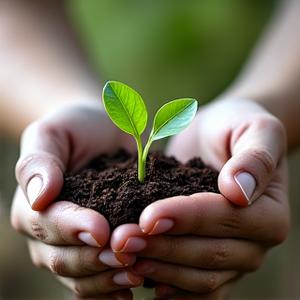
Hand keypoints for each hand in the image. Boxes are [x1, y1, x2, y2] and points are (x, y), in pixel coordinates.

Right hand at [11, 102, 142, 298]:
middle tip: (126, 255)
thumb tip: (39, 196)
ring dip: (107, 279)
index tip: (100, 230)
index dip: (72, 230)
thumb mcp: (52, 133)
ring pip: (80, 277)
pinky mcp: (97, 248)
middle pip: (62, 258)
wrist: (100, 132)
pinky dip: (113, 287)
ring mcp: (74, 244)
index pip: (46, 225)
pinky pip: (98, 279)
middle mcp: (50, 232)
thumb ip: (39, 162)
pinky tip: (132, 289)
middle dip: (94, 260)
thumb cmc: (75, 128)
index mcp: (34, 205)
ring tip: (135, 274)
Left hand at [109, 98, 289, 297]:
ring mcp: (235, 259)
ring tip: (124, 255)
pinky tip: (142, 276)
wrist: (221, 138)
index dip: (187, 219)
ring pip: (200, 278)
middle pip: (210, 255)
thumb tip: (239, 191)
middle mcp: (256, 243)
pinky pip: (196, 288)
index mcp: (270, 213)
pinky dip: (170, 286)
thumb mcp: (256, 130)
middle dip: (164, 248)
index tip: (149, 216)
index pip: (227, 219)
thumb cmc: (237, 128)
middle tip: (122, 240)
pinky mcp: (215, 264)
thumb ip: (255, 158)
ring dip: (160, 268)